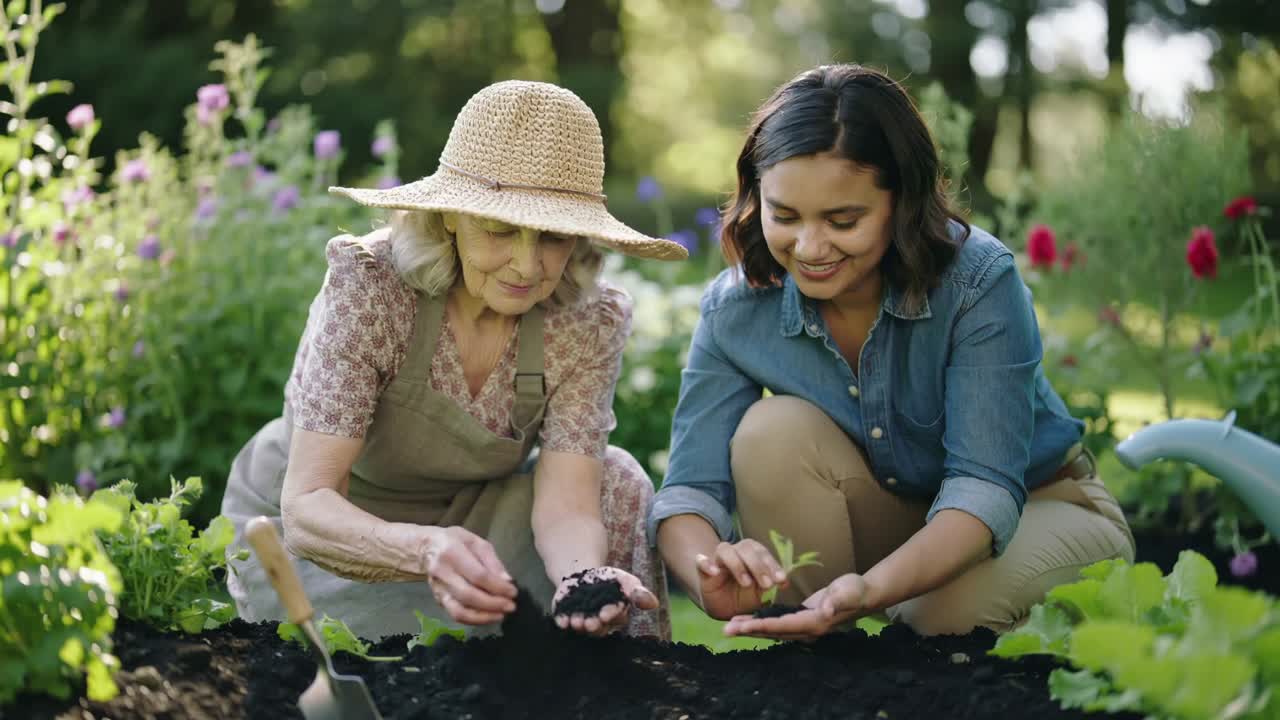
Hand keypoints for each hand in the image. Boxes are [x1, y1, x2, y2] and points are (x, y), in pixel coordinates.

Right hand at [423, 526, 517, 624]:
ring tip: (501, 615)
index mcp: (452, 552)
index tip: (513, 592)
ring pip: (459, 610)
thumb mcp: (476, 542)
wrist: (426, 547)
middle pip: (468, 595)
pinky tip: (488, 617)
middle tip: (511, 606)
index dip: (497, 587)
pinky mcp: (437, 599)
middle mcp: (442, 573)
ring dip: (483, 616)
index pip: (478, 575)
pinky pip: (455, 614)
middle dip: (493, 604)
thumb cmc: (455, 541)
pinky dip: (473, 620)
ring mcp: (438, 589)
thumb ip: (492, 562)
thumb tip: (507, 581)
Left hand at [552, 567, 658, 635]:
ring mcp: (581, 621)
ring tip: (575, 621)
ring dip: (578, 626)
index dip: (611, 616)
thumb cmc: (611, 580)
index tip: (606, 613)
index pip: (615, 619)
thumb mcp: (627, 582)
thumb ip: (638, 593)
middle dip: (594, 626)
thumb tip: (653, 604)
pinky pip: (563, 621)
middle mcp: (598, 624)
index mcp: (615, 618)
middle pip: (597, 628)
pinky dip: (562, 621)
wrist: (585, 575)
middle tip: (590, 623)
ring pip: (580, 627)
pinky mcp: (565, 617)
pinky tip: (561, 621)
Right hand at [695, 539, 787, 619]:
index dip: (772, 564)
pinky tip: (714, 572)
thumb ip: (770, 586)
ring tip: (746, 583)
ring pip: (725, 550)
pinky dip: (706, 563)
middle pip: (745, 547)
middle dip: (758, 565)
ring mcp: (718, 561)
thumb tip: (785, 582)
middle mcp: (735, 553)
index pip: (762, 552)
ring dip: (737, 565)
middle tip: (767, 585)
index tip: (781, 580)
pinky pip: (701, 561)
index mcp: (751, 555)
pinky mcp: (703, 571)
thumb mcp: (760, 594)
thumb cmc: (744, 598)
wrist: (723, 608)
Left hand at [723, 573, 869, 640]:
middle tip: (725, 630)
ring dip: (751, 629)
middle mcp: (806, 630)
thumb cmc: (855, 590)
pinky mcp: (800, 621)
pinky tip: (746, 621)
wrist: (863, 595)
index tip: (740, 626)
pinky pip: (776, 625)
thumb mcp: (848, 591)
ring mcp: (803, 628)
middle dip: (748, 631)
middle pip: (772, 632)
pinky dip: (760, 624)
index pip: (781, 626)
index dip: (760, 626)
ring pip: (772, 631)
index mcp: (814, 623)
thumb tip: (825, 610)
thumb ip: (837, 601)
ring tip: (729, 626)